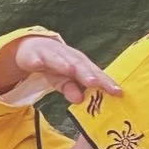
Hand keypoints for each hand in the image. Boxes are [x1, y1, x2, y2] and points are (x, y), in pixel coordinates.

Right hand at [0, 32, 119, 104]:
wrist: (32, 48)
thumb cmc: (54, 65)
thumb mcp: (63, 80)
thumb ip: (71, 89)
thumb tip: (79, 100)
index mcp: (79, 63)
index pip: (95, 73)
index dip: (106, 82)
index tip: (117, 93)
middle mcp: (68, 56)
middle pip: (80, 64)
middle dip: (87, 73)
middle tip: (96, 82)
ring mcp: (51, 54)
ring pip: (58, 59)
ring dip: (64, 64)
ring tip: (71, 70)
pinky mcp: (33, 55)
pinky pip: (35, 58)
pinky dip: (36, 61)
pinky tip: (37, 65)